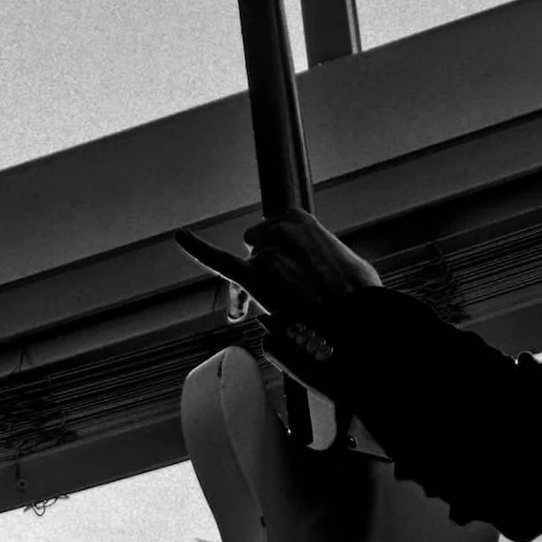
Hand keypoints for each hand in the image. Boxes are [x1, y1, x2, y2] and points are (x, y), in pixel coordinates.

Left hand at [175, 207, 381, 318]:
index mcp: (300, 219)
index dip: (284, 254)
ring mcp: (263, 253)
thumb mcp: (349, 264)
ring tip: (294, 309)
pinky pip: (218, 260)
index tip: (297, 271)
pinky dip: (197, 247)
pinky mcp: (249, 277)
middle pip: (259, 248)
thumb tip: (318, 269)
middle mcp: (277, 230)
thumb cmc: (359, 299)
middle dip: (272, 269)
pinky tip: (182, 236)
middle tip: (297, 294)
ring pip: (251, 270)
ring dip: (266, 289)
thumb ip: (322, 256)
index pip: (276, 230)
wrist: (356, 323)